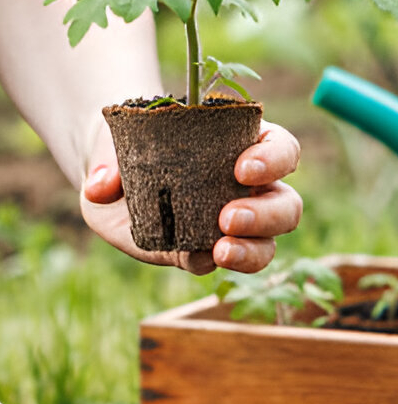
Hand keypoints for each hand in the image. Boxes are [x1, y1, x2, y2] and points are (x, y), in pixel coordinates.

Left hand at [80, 120, 301, 274]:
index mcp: (245, 145)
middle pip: (287, 203)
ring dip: (252, 249)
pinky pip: (225, 262)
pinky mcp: (207, 252)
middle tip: (228, 217)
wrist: (111, 182)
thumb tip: (105, 186)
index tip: (242, 169)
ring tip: (221, 249)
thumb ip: (110, 157)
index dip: (274, 159)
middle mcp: (250, 188)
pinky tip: (196, 258)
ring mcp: (233, 225)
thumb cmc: (131, 146)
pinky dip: (214, 262)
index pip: (282, 148)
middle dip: (266, 214)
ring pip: (268, 242)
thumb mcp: (116, 141)